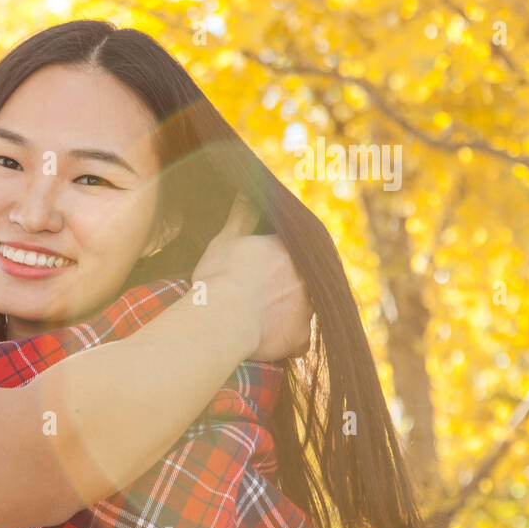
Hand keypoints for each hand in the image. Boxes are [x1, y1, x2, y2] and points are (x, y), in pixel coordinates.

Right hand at [192, 194, 313, 361]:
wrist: (222, 319)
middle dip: (286, 284)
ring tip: (262, 316)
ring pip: (303, 308)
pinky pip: (299, 338)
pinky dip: (286, 338)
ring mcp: (308, 309)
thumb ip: (241, 216)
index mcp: (289, 250)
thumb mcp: (225, 241)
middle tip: (262, 293)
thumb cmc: (220, 277)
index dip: (275, 259)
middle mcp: (306, 277)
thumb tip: (246, 189)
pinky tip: (268, 337)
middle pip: (302, 279)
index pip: (291, 250)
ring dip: (288, 310)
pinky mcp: (302, 337)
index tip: (262, 268)